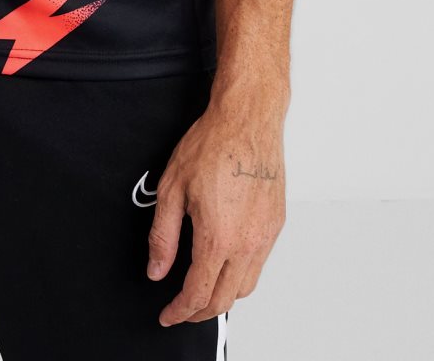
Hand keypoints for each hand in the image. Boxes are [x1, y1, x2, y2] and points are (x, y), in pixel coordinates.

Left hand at [146, 79, 286, 325]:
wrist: (248, 119)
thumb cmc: (212, 144)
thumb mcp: (172, 188)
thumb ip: (162, 236)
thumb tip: (156, 269)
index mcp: (218, 238)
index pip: (198, 294)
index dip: (179, 311)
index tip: (168, 314)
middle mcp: (247, 243)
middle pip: (224, 300)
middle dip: (199, 312)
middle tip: (181, 309)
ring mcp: (266, 235)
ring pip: (245, 287)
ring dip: (222, 296)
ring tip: (202, 288)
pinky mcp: (276, 224)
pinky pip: (259, 264)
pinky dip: (240, 274)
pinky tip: (225, 261)